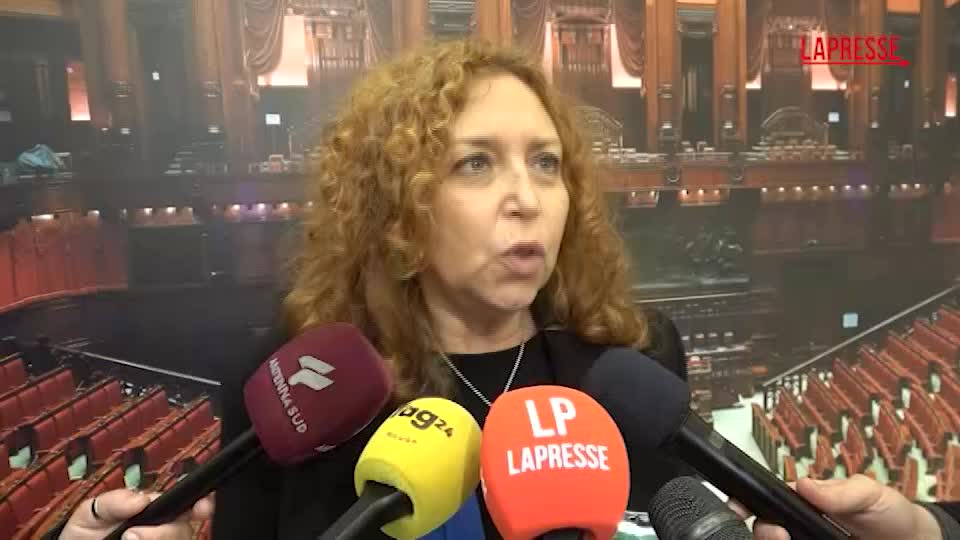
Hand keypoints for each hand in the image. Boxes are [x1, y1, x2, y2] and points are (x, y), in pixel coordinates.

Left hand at [59, 489, 213, 539]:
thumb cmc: (84, 539)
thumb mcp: (90, 515)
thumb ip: (113, 502)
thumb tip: (141, 498)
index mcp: (154, 513)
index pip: (187, 505)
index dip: (201, 505)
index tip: (201, 508)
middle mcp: (163, 532)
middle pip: (184, 530)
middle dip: (164, 533)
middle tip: (131, 536)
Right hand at [729, 475, 941, 539]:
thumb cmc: (889, 513)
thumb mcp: (869, 493)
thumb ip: (841, 491)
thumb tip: (804, 485)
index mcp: (803, 501)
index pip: (767, 500)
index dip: (748, 503)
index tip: (739, 509)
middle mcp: (798, 526)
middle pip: (764, 529)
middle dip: (763, 531)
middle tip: (777, 534)